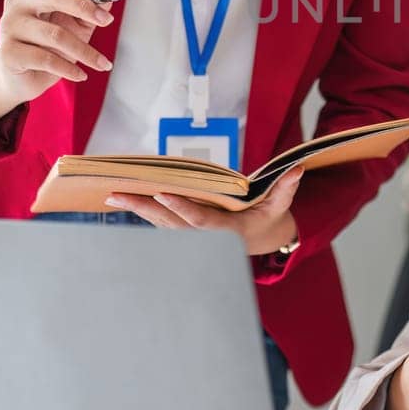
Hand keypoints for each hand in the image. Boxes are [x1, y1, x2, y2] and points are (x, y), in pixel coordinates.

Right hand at [0, 0, 115, 123]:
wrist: (20, 78)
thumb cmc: (48, 46)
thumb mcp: (74, 26)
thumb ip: (91, 11)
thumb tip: (108, 1)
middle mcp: (18, 1)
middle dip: (86, 8)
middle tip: (107, 21)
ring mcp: (10, 26)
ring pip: (56, 34)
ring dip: (85, 51)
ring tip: (102, 63)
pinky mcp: (8, 52)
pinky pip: (47, 59)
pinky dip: (70, 69)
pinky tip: (81, 75)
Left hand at [105, 167, 303, 255]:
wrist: (257, 241)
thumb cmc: (267, 219)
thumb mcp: (280, 206)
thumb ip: (286, 189)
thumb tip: (297, 169)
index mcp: (226, 231)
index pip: (200, 221)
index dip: (182, 209)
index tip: (162, 194)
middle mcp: (204, 238)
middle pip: (169, 223)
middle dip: (144, 209)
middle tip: (118, 195)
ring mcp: (191, 237)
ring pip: (159, 224)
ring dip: (136, 211)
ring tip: (111, 195)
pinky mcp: (182, 231)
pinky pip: (158, 222)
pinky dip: (140, 211)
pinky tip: (121, 200)